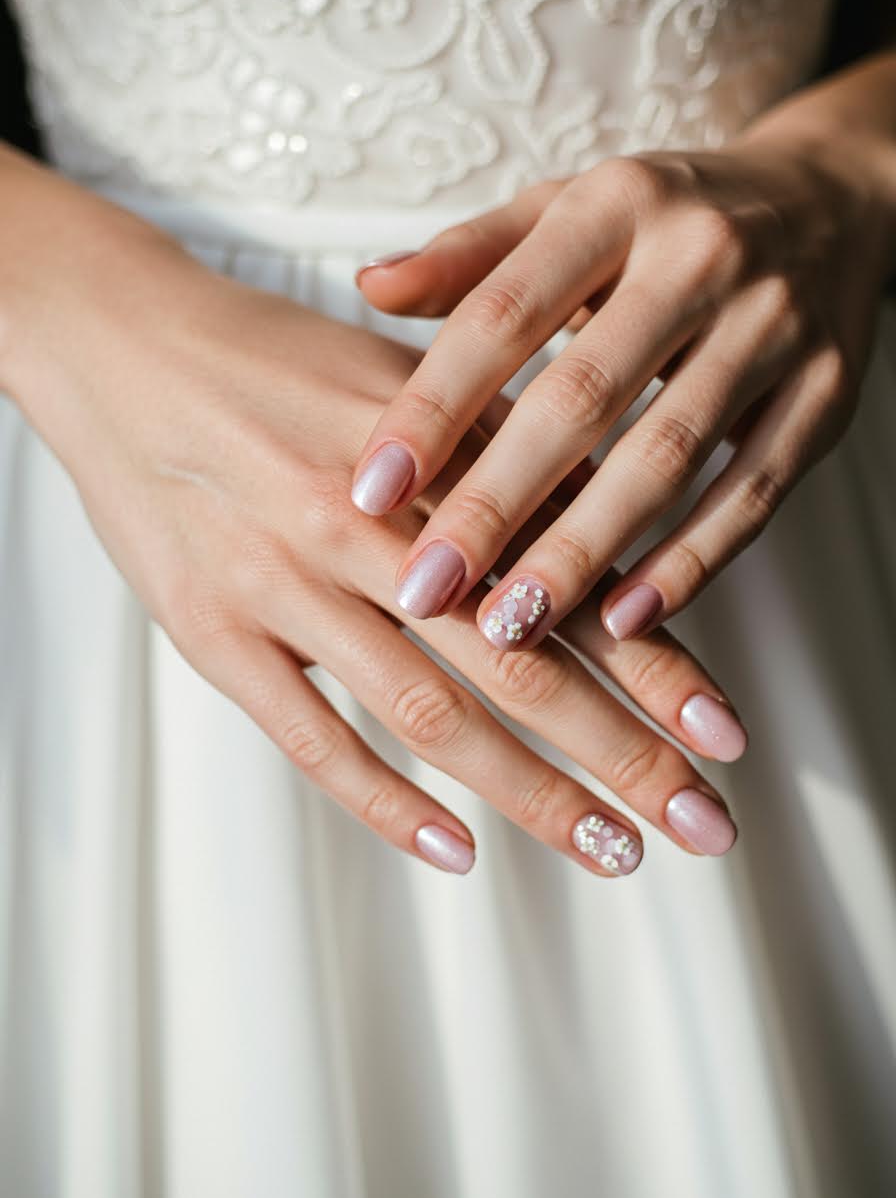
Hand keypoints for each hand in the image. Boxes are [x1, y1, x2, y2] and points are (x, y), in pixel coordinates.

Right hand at [0, 150, 741, 870]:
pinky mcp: (215, 632)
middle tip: (703, 825)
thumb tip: (604, 524)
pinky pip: (310, 738)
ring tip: (609, 850)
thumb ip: (500, 454)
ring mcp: (286, 585)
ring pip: (429, 714)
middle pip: (518, 665)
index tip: (725, 736)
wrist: (126, 346)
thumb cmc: (277, 362)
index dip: (657, 664)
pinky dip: (385, 803)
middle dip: (625, 755)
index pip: (567, 581)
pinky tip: (454, 850)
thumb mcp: (406, 381)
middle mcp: (369, 527)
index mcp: (432, 460)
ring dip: (529, 794)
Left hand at [352, 136, 891, 644]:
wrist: (832, 201)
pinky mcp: (826, 394)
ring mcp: (774, 327)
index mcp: (615, 204)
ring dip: (583, 552)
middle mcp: (700, 257)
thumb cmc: (665, 221)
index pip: (503, 314)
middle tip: (427, 588)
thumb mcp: (570, 208)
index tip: (371, 492)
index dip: (433, 408)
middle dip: (496, 505)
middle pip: (582, 399)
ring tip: (510, 625)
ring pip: (666, 457)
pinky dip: (689, 563)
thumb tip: (371, 285)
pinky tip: (623, 620)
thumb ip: (474, 256)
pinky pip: (753, 493)